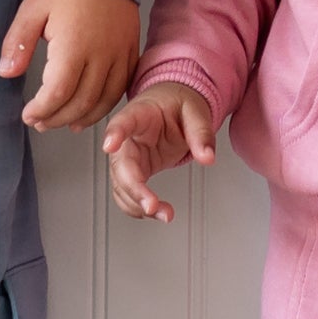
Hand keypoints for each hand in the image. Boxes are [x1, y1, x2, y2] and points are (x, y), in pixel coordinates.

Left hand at [0, 0, 140, 128]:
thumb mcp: (32, 9)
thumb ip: (18, 43)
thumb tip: (5, 74)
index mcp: (74, 45)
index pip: (58, 93)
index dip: (41, 110)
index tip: (28, 114)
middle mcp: (101, 54)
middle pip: (81, 102)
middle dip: (57, 117)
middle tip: (40, 122)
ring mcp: (120, 53)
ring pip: (105, 100)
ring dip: (83, 118)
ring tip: (63, 123)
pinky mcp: (131, 50)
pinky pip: (122, 87)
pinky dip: (107, 105)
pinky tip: (91, 111)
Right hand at [102, 81, 217, 221]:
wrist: (172, 107)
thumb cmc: (178, 104)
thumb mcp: (195, 111)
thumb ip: (201, 132)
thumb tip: (208, 157)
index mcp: (139, 114)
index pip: (123, 122)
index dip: (114, 134)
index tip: (109, 146)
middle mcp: (127, 138)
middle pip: (120, 164)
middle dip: (133, 188)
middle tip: (150, 205)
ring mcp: (128, 157)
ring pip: (122, 185)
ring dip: (137, 204)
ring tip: (165, 214)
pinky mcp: (135, 171)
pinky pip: (129, 193)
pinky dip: (139, 207)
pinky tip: (158, 213)